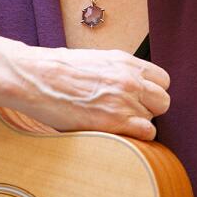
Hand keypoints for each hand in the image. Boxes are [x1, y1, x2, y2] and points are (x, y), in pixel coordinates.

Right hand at [3, 45, 171, 139]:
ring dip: (139, 123)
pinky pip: (146, 133)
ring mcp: (124, 101)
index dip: (152, 92)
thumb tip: (134, 83)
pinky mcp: (113, 121)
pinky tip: (118, 133)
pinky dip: (137, 137)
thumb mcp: (97, 59)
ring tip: (114, 122)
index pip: (163, 80)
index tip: (139, 98)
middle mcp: (130, 80)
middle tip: (129, 113)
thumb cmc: (58, 70)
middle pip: (163, 101)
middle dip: (150, 108)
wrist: (33, 77)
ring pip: (153, 118)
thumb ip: (120, 71)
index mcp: (127, 62)